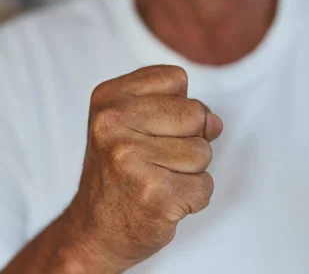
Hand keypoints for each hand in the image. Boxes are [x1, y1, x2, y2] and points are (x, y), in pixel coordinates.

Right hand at [67, 65, 222, 271]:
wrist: (93, 231)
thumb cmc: (118, 174)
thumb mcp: (130, 123)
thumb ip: (175, 109)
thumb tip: (215, 123)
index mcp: (107, 97)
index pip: (175, 78)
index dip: (176, 106)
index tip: (150, 130)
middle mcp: (113, 123)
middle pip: (195, 113)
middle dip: (188, 139)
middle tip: (154, 160)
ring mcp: (130, 159)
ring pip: (203, 151)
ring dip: (189, 171)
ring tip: (156, 180)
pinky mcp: (153, 194)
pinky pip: (205, 186)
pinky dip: (192, 198)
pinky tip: (163, 201)